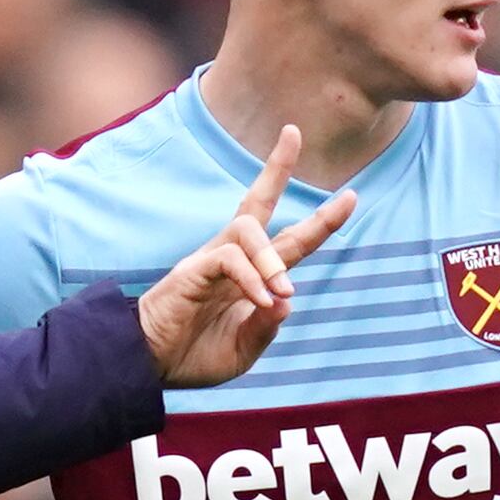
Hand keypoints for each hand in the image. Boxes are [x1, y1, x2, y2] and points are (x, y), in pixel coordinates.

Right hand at [133, 123, 358, 389]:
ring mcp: (210, 260)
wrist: (149, 367)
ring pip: (249, 229)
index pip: (288, 239)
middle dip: (277, 167)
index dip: (320, 219)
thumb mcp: (244, 348)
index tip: (350, 197)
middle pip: (258, 202)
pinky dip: (252, 278)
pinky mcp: (193, 270)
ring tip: (282, 289)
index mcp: (250, 276)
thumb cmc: (193, 355)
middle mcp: (231, 258)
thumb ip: (266, 326)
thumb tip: (286, 299)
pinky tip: (262, 299)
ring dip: (273, 258)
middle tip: (292, 132)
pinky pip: (230, 259)